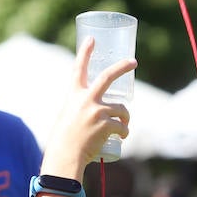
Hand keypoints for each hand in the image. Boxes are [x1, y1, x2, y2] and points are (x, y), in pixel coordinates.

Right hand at [43, 38, 132, 173]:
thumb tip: (97, 111)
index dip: (85, 52)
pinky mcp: (106, 125)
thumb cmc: (63, 140)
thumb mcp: (67, 117)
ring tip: (123, 126)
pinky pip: (122, 126)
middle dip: (122, 67)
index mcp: (73, 95)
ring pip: (121, 109)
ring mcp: (96, 111)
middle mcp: (85, 99)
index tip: (92, 39)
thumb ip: (80, 109)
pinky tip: (122, 137)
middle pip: (107, 76)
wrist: (64, 157)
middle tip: (133, 62)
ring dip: (125, 117)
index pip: (78, 68)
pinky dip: (124, 132)